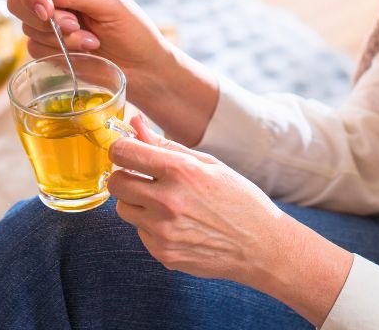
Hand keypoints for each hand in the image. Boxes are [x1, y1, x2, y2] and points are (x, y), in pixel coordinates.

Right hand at [8, 0, 167, 81]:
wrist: (144, 69)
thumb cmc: (135, 32)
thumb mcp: (113, 6)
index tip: (48, 11)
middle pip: (18, 0)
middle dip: (44, 19)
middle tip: (75, 26)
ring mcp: (51, 23)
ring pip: (27, 27)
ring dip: (61, 39)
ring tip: (93, 42)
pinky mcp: (50, 47)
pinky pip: (35, 48)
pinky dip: (60, 53)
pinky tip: (87, 53)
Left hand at [108, 116, 352, 325]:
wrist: (263, 246)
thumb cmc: (241, 201)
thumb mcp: (210, 165)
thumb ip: (168, 146)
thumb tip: (136, 125)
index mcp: (181, 171)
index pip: (122, 152)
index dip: (123, 150)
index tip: (129, 153)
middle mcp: (167, 201)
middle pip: (116, 183)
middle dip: (127, 177)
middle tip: (148, 180)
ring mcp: (163, 231)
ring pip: (124, 209)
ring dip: (138, 203)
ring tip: (169, 204)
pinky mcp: (163, 253)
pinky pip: (141, 233)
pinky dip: (153, 227)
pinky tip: (181, 225)